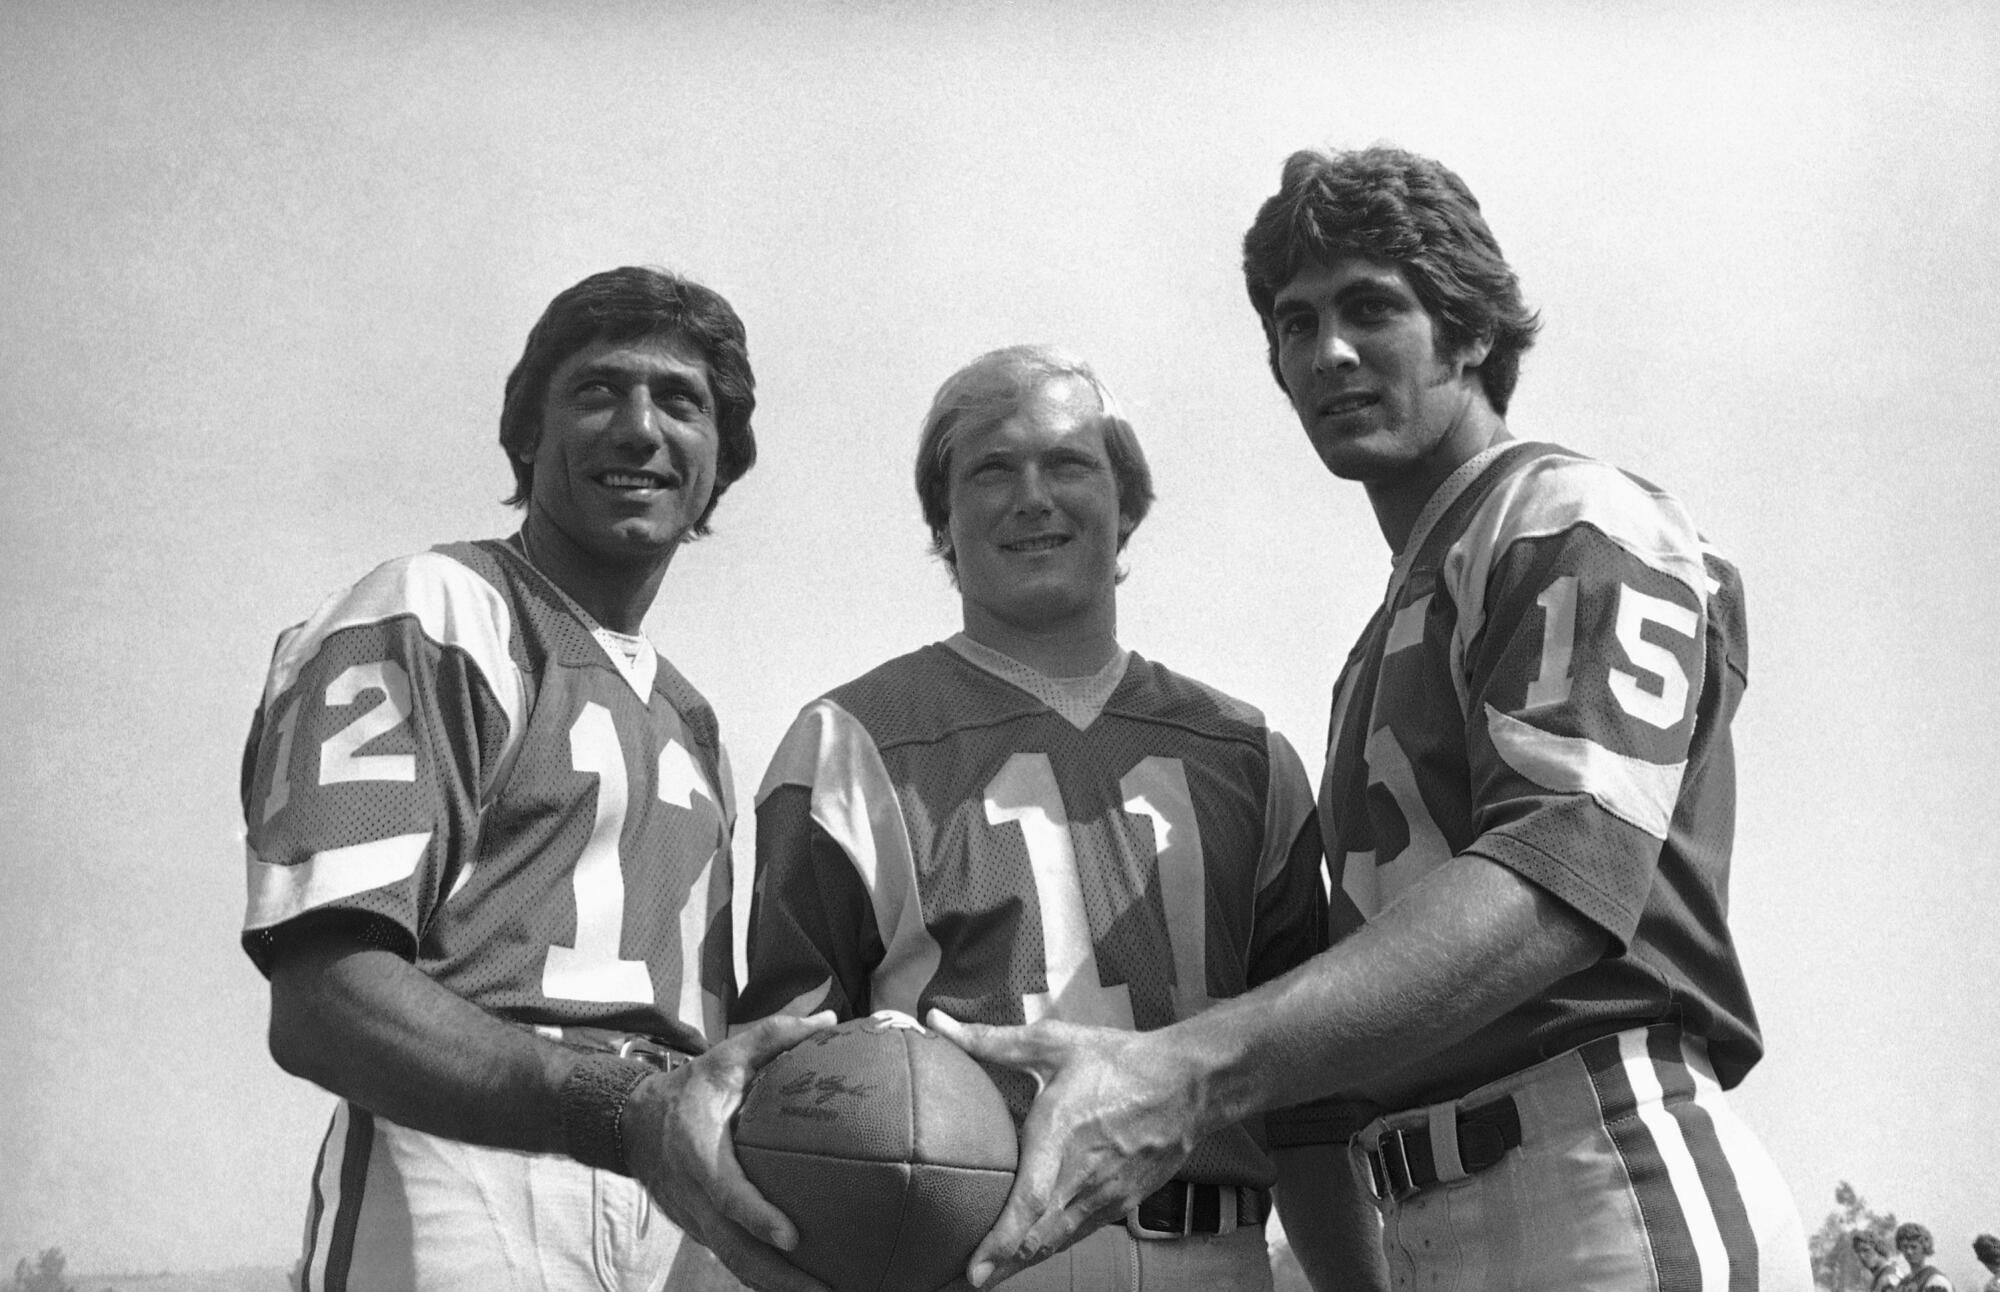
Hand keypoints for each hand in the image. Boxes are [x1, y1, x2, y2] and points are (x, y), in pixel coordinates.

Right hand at [624, 1013, 833, 1291]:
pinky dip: (766, 1279)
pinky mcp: (703, 1231)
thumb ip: (774, 1036)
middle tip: (825, 1290)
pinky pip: (736, 1261)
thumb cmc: (690, 1088)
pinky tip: (804, 1286)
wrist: (634, 1124)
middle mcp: (694, 1195)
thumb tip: (828, 1021)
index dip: (756, 1216)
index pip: (726, 1192)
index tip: (791, 1236)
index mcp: (697, 1151)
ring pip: (737, 1264)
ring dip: (777, 1286)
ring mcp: (697, 1220)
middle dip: (778, 1277)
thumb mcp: (724, 1055)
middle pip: (735, 1249)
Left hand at [927, 1011, 1203, 1288]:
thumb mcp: (1053, 1043)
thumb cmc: (1119, 1061)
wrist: (1190, 1083)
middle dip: (999, 1266)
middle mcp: (1084, 1175)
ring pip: (1057, 1243)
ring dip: (1021, 1263)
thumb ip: (991, 1040)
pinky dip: (1051, 1247)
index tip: (972, 1270)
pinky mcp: (1123, 1202)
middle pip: (1036, 1240)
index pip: (1027, 1203)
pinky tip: (1032, 1252)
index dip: (998, 1243)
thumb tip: (937, 1024)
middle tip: (961, 1278)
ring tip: (988, 1276)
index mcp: (1061, 1135)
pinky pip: (1080, 1233)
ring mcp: (1107, 1195)